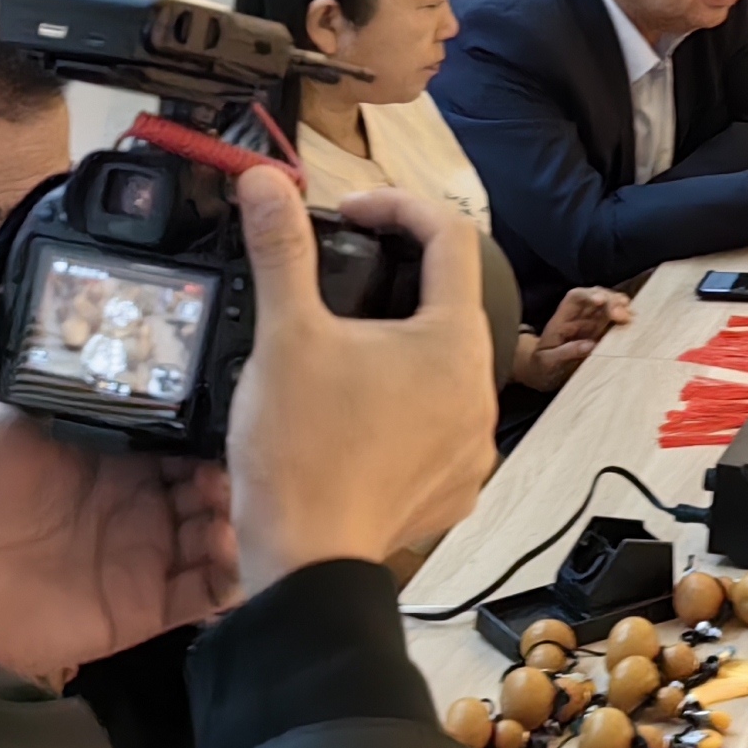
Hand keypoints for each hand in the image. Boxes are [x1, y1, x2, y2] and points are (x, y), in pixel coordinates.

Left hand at [0, 399, 239, 684]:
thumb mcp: (9, 417)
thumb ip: (70, 386)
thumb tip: (118, 340)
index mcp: (117, 452)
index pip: (187, 430)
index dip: (218, 419)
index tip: (245, 404)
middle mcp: (141, 499)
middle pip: (217, 479)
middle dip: (242, 466)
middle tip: (254, 455)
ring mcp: (148, 553)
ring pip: (223, 529)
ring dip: (245, 514)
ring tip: (244, 501)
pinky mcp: (146, 606)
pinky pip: (209, 591)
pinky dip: (236, 573)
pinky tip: (241, 549)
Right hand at [225, 169, 499, 593]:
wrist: (304, 565)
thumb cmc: (300, 454)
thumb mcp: (285, 334)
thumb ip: (282, 250)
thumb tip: (266, 183)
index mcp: (453, 341)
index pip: (449, 236)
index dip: (398, 208)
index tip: (351, 214)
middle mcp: (481, 391)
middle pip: (449, 303)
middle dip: (394, 280)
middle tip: (338, 276)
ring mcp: (473, 445)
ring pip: (443, 367)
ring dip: (399, 346)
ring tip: (340, 348)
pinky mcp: (454, 486)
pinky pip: (438, 424)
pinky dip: (403, 404)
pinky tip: (356, 410)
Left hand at [518, 285, 635, 390]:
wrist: (542, 374)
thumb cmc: (541, 367)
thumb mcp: (547, 362)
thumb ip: (566, 352)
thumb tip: (590, 346)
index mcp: (562, 319)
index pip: (575, 297)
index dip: (589, 295)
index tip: (601, 301)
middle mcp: (578, 316)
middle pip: (596, 297)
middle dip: (610, 301)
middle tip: (623, 314)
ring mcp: (590, 323)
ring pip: (607, 306)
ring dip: (620, 307)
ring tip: (631, 316)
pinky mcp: (600, 333)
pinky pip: (613, 321)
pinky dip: (623, 319)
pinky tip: (633, 322)